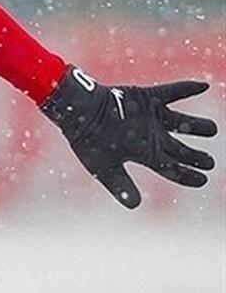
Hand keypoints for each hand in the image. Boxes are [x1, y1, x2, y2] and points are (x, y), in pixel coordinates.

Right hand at [41, 65, 217, 208]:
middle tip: (211, 162)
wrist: (79, 112)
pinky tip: (203, 86)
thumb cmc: (90, 142)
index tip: (203, 180)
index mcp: (145, 154)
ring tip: (212, 129)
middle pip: (180, 149)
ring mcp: (152, 117)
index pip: (171, 169)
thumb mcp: (104, 168)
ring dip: (198, 126)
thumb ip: (120, 185)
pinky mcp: (149, 98)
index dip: (188, 175)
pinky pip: (172, 92)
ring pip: (181, 122)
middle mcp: (152, 136)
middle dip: (195, 157)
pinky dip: (187, 88)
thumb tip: (135, 206)